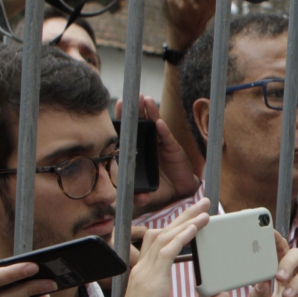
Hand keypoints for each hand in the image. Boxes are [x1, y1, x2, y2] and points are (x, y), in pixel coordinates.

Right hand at [108, 199, 227, 296]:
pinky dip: (181, 237)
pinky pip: (166, 251)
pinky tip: (195, 227)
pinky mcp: (150, 280)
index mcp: (149, 276)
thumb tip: (222, 296)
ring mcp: (145, 273)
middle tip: (204, 205)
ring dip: (186, 221)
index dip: (177, 228)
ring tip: (205, 211)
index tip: (194, 219)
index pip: (162, 243)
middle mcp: (144, 270)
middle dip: (184, 217)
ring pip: (165, 236)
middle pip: (163, 233)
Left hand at [116, 96, 200, 211]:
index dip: (122, 120)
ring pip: (153, 125)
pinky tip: (159, 123)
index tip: (118, 107)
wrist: (179, 190)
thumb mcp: (147, 193)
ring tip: (146, 100)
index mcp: (136, 151)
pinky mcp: (173, 148)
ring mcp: (160, 144)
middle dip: (135, 110)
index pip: (127, 132)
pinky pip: (167, 138)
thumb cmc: (160, 188)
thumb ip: (140, 196)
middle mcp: (147, 144)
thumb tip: (137, 199)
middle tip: (131, 97)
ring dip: (150, 112)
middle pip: (139, 123)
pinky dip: (163, 130)